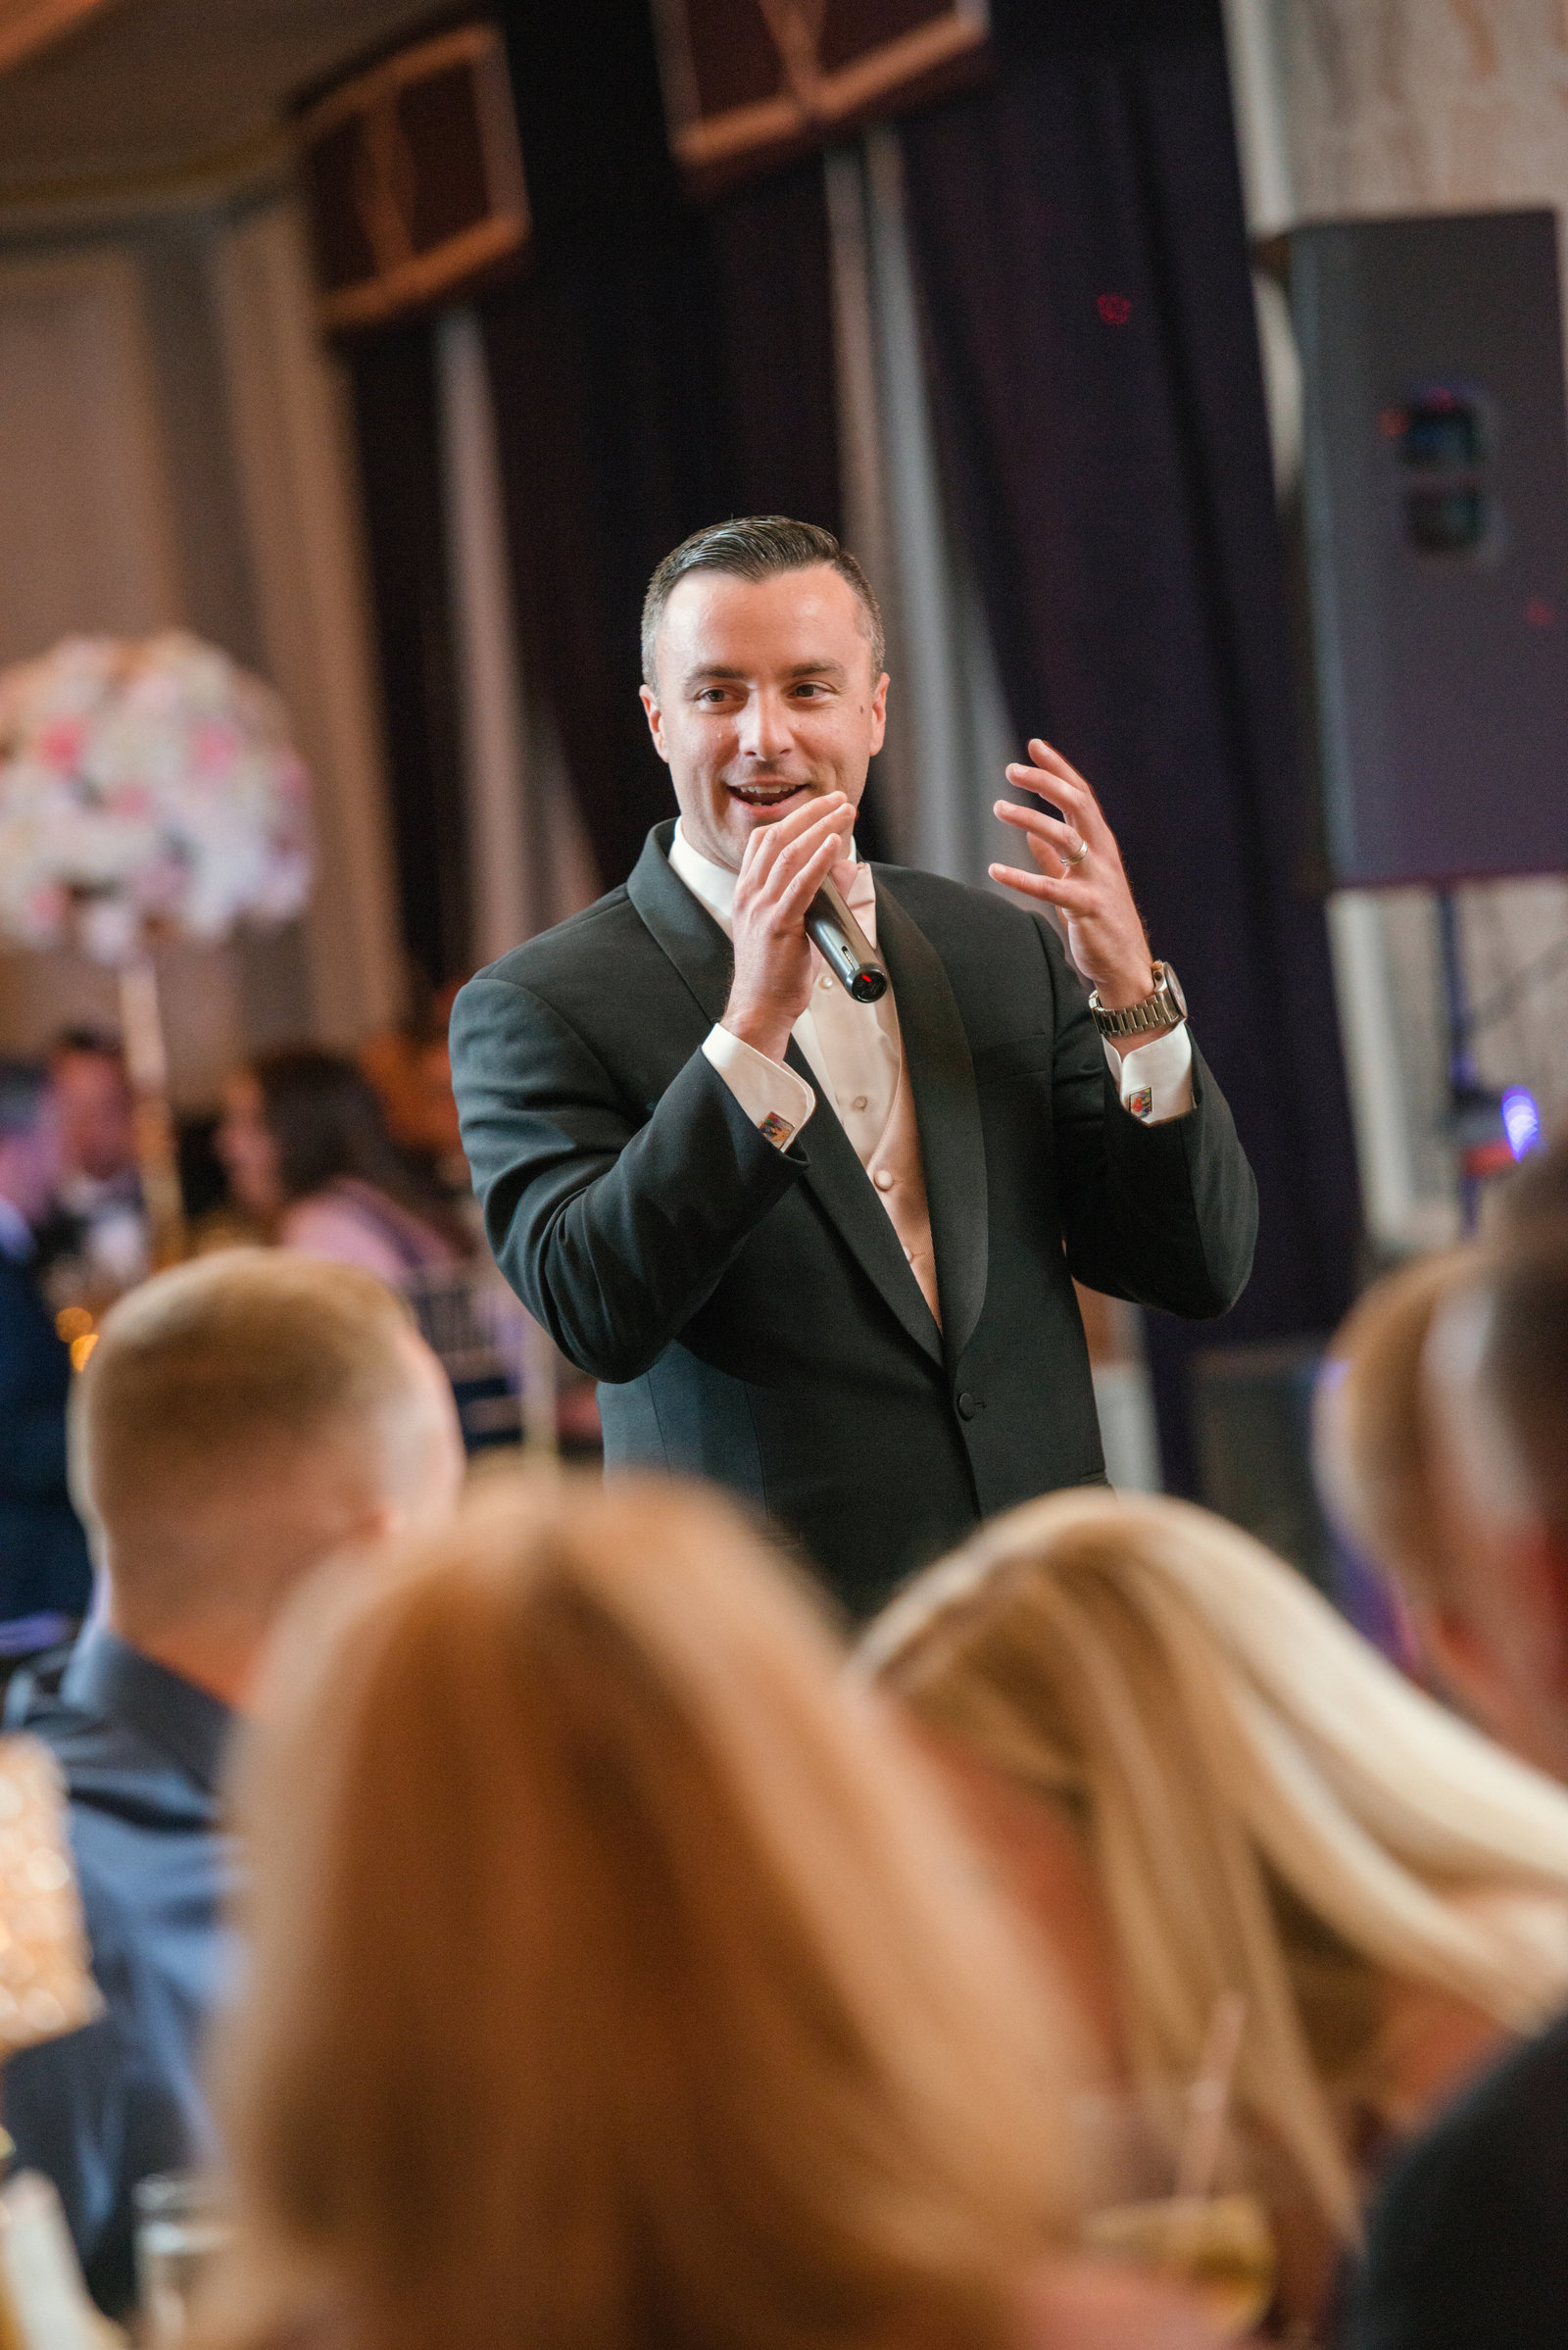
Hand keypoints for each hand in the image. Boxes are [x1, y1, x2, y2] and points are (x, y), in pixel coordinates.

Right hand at [722, 792, 853, 1062]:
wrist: (760, 1007)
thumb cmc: (777, 972)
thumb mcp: (795, 926)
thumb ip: (820, 895)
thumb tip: (847, 868)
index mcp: (748, 891)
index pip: (764, 840)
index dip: (795, 818)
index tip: (822, 807)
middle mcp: (750, 894)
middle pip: (777, 837)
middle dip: (811, 813)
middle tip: (838, 798)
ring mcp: (761, 908)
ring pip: (789, 854)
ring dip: (820, 827)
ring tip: (843, 812)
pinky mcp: (777, 925)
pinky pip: (799, 885)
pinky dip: (819, 860)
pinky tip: (835, 844)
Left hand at [990, 738, 1168, 1055]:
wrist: (1125, 968)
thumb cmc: (1101, 925)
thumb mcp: (1077, 885)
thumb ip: (1054, 861)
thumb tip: (1030, 838)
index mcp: (1101, 846)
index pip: (1081, 795)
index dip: (1059, 769)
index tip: (1034, 745)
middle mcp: (1103, 856)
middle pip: (1078, 804)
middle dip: (1046, 782)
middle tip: (1011, 770)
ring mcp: (1098, 880)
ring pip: (1066, 838)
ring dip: (1030, 820)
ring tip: (999, 807)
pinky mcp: (1088, 907)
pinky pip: (1051, 888)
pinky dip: (1022, 877)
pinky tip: (994, 870)